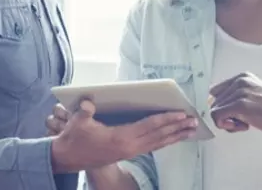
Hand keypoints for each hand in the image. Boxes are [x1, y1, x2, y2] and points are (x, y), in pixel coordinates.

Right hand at [49, 100, 197, 172]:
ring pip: (158, 143)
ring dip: (175, 136)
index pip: (149, 126)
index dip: (166, 119)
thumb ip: (85, 111)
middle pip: (159, 136)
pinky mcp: (128, 154)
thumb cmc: (73, 139)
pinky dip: (164, 141)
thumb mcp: (77, 123)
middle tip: (195, 122)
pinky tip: (173, 138)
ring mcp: (130, 152)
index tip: (181, 114)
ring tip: (190, 131)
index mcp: (121, 138)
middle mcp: (129, 147)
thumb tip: (88, 102)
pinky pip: (152, 147)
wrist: (66, 158)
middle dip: (178, 128)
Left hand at [209, 72, 261, 137]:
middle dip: (225, 114)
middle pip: (214, 101)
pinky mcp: (239, 105)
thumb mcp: (256, 93)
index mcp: (243, 77)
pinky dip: (226, 126)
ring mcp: (239, 92)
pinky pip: (217, 117)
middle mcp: (239, 81)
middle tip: (241, 121)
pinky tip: (243, 126)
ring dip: (227, 121)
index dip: (223, 105)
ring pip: (214, 110)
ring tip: (245, 123)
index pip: (217, 90)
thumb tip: (218, 106)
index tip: (235, 114)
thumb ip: (238, 95)